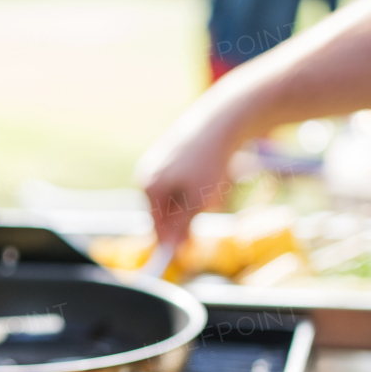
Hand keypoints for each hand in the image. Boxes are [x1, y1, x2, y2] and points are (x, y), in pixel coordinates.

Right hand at [136, 92, 249, 247]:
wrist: (223, 119)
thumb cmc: (209, 161)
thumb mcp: (197, 201)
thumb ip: (182, 226)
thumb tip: (172, 248)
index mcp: (148, 187)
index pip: (156, 226)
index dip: (173, 241)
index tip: (189, 252)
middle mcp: (147, 175)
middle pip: (165, 211)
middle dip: (188, 215)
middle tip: (211, 206)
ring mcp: (158, 162)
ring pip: (177, 195)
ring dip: (196, 199)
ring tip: (216, 183)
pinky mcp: (173, 152)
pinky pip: (183, 179)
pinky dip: (199, 182)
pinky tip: (215, 169)